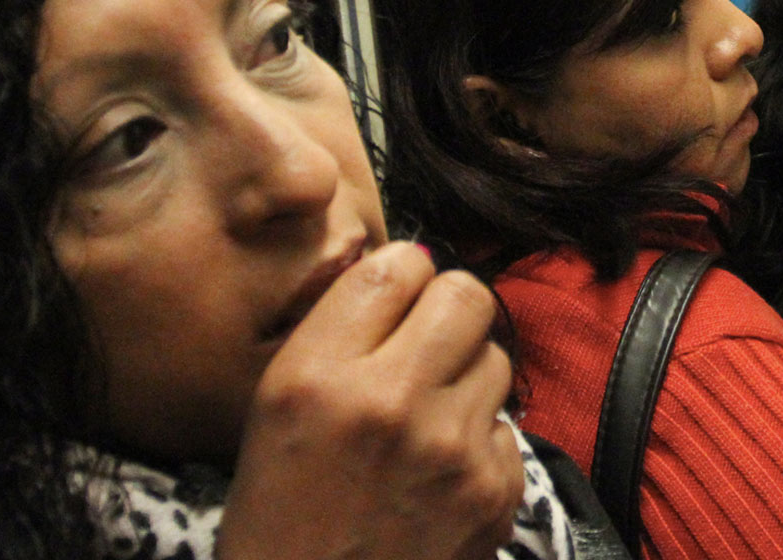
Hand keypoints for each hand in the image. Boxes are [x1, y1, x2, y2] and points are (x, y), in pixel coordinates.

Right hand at [218, 242, 522, 559]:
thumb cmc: (282, 515)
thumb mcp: (275, 407)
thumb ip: (338, 332)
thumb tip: (411, 267)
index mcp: (318, 376)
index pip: (398, 266)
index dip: (403, 280)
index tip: (396, 303)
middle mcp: (389, 402)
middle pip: (468, 296)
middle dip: (450, 315)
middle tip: (426, 350)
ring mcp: (451, 449)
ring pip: (496, 358)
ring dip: (467, 380)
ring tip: (425, 423)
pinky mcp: (494, 492)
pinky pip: (508, 426)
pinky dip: (480, 445)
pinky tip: (439, 476)